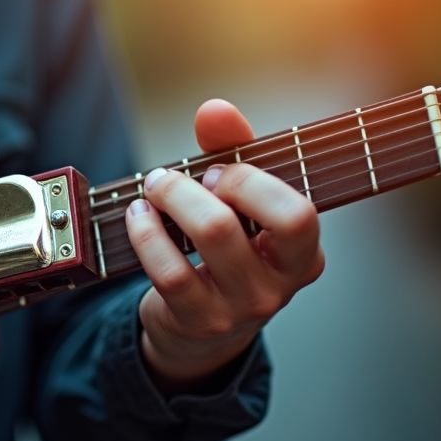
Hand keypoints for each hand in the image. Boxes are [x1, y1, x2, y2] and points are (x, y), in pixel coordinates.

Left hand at [125, 100, 324, 392]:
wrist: (202, 331)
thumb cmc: (227, 255)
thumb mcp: (239, 204)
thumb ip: (233, 152)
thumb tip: (215, 110)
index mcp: (303, 254)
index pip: (296, 214)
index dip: (250, 183)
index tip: (217, 171)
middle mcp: (278, 286)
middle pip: (235, 222)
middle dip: (193, 188)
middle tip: (172, 178)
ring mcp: (239, 309)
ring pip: (205, 240)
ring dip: (169, 201)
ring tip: (152, 191)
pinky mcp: (198, 321)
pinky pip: (170, 271)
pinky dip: (145, 234)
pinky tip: (137, 217)